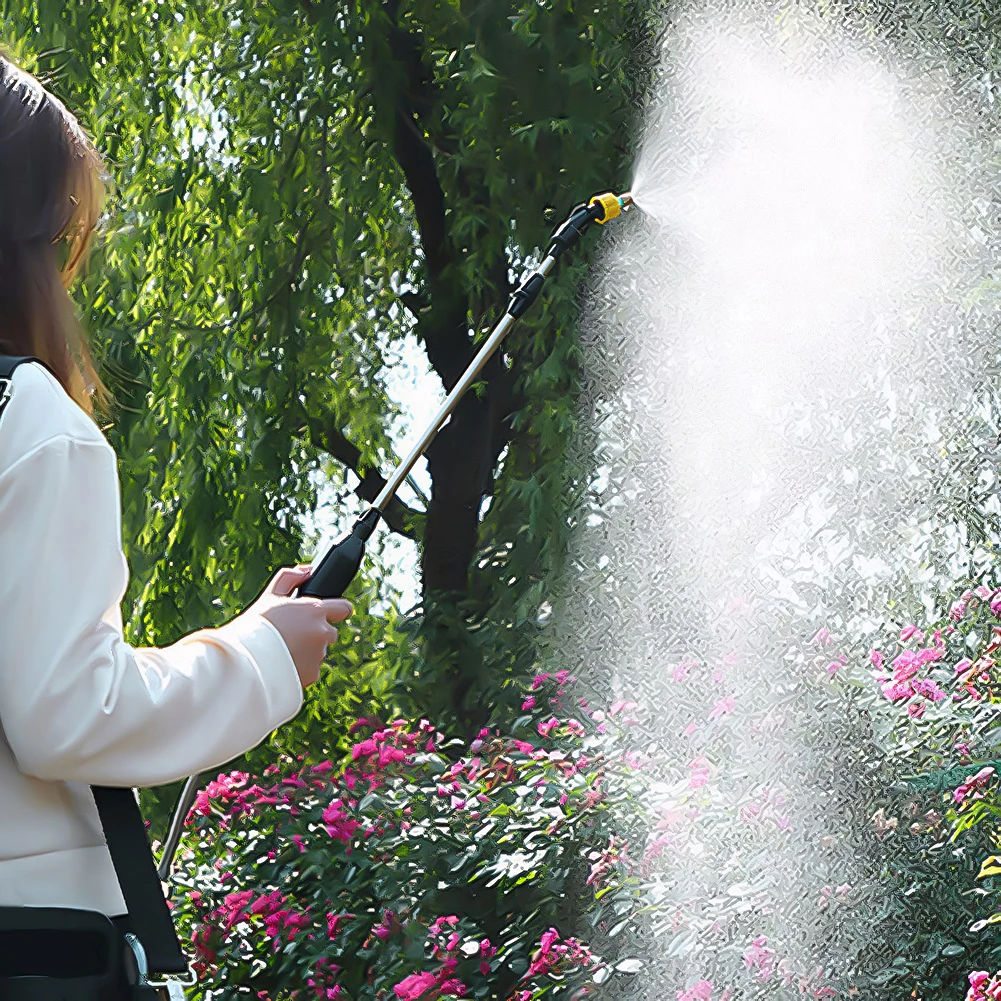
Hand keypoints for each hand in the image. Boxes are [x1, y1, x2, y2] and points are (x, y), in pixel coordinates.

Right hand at [246, 566, 352, 687]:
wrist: (244, 659)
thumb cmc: (255, 624)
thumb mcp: (270, 595)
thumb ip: (290, 578)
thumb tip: (306, 570)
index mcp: (315, 610)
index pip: (344, 608)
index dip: (337, 610)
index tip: (332, 613)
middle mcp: (322, 632)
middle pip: (329, 632)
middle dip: (317, 632)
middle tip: (293, 634)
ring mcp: (319, 654)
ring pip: (319, 651)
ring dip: (308, 650)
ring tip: (283, 649)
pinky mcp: (313, 673)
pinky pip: (312, 668)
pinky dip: (302, 667)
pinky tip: (284, 663)